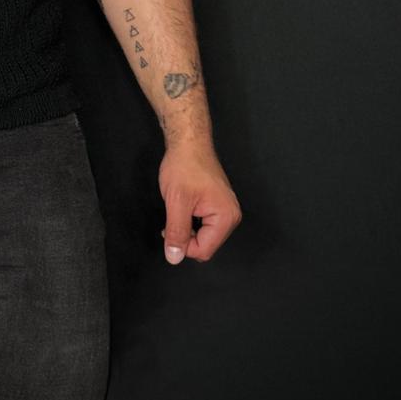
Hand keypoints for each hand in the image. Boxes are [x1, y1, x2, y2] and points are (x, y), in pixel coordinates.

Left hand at [158, 140, 241, 263]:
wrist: (188, 141)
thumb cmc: (184, 166)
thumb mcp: (176, 201)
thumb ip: (177, 232)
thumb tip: (174, 258)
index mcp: (226, 217)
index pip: (204, 251)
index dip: (183, 246)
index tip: (169, 229)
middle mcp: (231, 216)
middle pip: (206, 245)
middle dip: (186, 236)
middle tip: (174, 214)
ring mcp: (226, 210)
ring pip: (204, 236)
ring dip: (188, 228)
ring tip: (180, 207)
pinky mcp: (219, 205)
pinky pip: (204, 225)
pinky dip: (191, 221)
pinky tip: (185, 206)